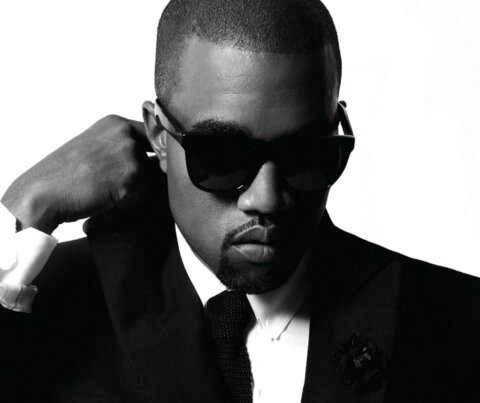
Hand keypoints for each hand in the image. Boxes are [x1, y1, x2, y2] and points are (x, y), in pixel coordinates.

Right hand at [1, 115, 152, 233]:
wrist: (42, 194)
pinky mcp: (132, 174)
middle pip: (152, 164)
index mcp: (115, 124)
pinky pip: (140, 198)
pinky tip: (99, 205)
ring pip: (147, 183)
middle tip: (105, 189)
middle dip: (136, 182)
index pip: (152, 139)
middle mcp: (125, 133)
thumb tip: (157, 162)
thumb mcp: (95, 151)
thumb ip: (121, 150)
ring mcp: (130, 152)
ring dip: (128, 196)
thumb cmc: (63, 178)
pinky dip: (122, 207)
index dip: (154, 157)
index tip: (148, 170)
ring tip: (99, 198)